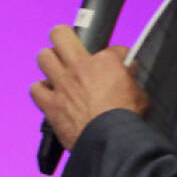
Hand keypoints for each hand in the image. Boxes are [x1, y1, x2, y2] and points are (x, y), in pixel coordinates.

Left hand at [30, 25, 147, 148]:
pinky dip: (41, 90)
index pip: (112, 48)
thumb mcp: (141, 95)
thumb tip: (129, 75)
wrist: (110, 143)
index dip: (116, 56)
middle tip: (68, 46)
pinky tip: (50, 94)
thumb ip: (131, 80)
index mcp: (106, 62)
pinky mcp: (51, 105)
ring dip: (50, 62)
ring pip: (43, 57)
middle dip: (63, 36)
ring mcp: (62, 85)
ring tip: (57, 70)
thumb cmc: (126, 121)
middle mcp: (80, 68)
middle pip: (60, 34)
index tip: (118, 65)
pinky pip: (35, 89)